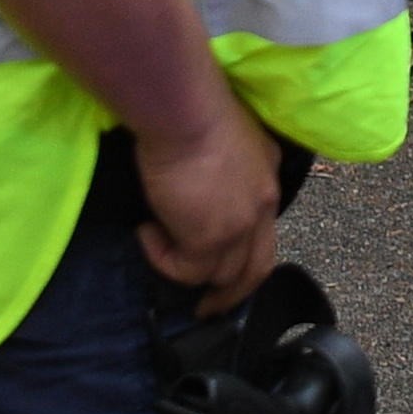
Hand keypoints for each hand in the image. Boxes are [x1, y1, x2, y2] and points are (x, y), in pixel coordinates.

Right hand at [133, 97, 283, 314]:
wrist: (184, 109)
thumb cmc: (191, 107)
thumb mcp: (218, 137)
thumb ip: (218, 166)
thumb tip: (193, 184)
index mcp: (267, 175)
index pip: (264, 227)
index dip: (242, 249)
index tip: (220, 261)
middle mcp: (263, 204)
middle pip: (257, 266)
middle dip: (233, 292)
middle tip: (208, 306)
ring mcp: (241, 225)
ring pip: (223, 276)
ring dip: (187, 273)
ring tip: (158, 252)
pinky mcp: (210, 239)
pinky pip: (187, 271)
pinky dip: (163, 260)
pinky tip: (145, 234)